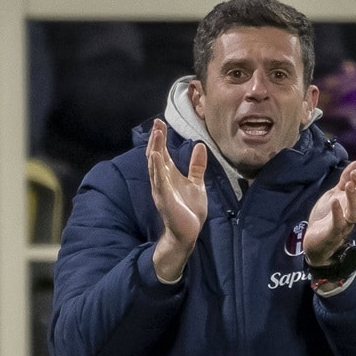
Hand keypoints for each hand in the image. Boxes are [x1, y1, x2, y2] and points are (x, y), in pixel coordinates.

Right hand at [148, 118, 207, 281]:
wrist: (188, 233)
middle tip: (157, 123)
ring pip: (155, 166)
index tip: (160, 123)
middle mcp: (162, 180)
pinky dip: (157, 169)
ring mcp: (161, 190)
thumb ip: (197, 166)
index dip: (161, 138)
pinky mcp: (164, 199)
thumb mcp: (197, 183)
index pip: (162, 153)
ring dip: (155, 149)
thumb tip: (200, 146)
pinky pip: (159, 182)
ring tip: (156, 134)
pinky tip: (156, 156)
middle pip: (155, 156)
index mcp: (169, 176)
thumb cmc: (190, 210)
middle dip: (156, 140)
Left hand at [304, 161, 355, 265]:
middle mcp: (352, 214)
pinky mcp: (332, 233)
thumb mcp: (335, 194)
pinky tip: (334, 201)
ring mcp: (343, 224)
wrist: (313, 240)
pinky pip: (338, 223)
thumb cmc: (326, 217)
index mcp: (354, 204)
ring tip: (348, 184)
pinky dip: (337, 212)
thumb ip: (345, 180)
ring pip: (355, 212)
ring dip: (353, 197)